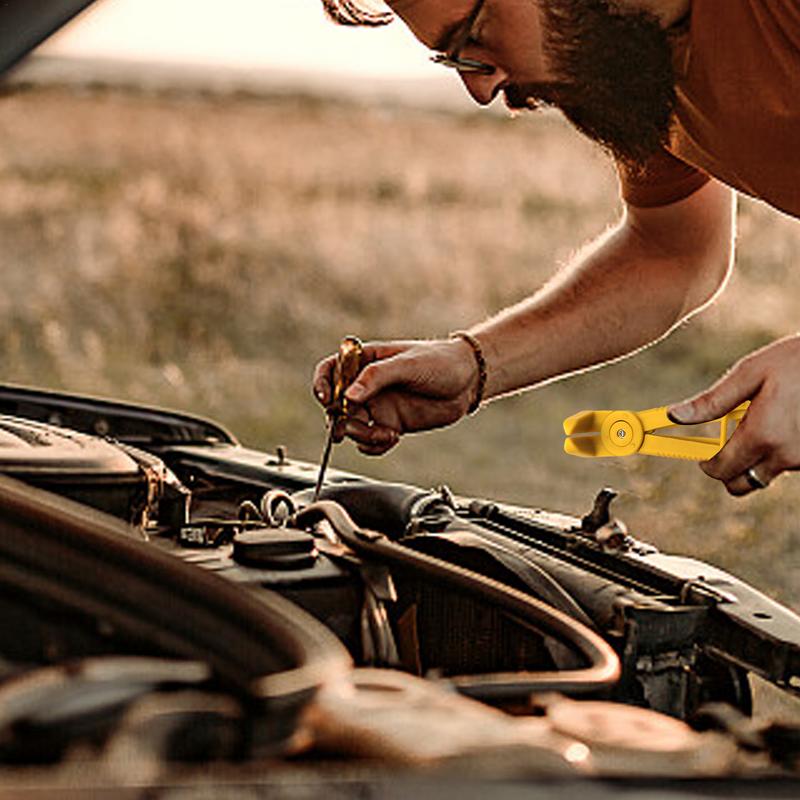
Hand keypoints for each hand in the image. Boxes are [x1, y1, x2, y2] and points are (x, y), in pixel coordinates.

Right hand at [312, 338, 480, 454]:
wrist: (469, 380)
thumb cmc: (439, 361)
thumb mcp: (407, 365)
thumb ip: (376, 377)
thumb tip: (348, 396)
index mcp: (366, 362)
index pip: (330, 371)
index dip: (322, 385)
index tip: (326, 399)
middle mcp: (368, 386)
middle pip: (336, 405)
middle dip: (341, 420)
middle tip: (353, 428)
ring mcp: (378, 406)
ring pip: (352, 427)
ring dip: (362, 436)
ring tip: (386, 434)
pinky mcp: (391, 424)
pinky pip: (370, 441)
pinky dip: (374, 445)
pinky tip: (392, 439)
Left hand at [668, 335, 799, 494]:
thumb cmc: (796, 360)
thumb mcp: (750, 373)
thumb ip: (712, 401)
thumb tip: (675, 415)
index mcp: (762, 435)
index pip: (722, 469)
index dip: (706, 464)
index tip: (701, 456)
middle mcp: (785, 455)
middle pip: (743, 485)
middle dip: (728, 471)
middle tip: (727, 447)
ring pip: (766, 475)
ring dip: (757, 459)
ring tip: (762, 422)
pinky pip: (789, 465)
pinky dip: (780, 453)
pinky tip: (785, 424)